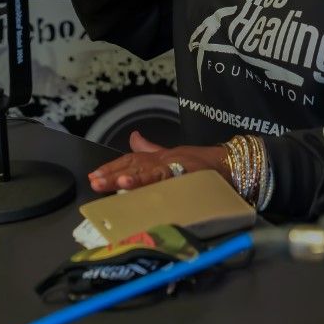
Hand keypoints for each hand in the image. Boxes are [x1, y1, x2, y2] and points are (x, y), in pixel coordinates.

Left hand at [88, 131, 229, 192]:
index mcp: (159, 158)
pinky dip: (152, 182)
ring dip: (130, 178)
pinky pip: (167, 179)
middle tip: (94, 182)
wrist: (228, 164)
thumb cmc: (202, 164)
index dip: (112, 167)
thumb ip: (151, 149)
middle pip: (135, 165)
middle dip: (113, 174)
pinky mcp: (187, 174)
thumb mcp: (172, 155)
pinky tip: (138, 186)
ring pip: (148, 172)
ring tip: (113, 183)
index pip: (131, 160)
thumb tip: (134, 137)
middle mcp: (164, 160)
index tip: (94, 176)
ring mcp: (175, 166)